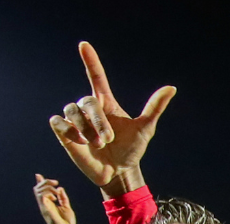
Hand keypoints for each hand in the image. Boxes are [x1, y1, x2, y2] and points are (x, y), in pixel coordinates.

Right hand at [33, 174, 76, 223]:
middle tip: (56, 183)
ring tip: (57, 193)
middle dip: (45, 182)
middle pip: (37, 189)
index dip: (39, 182)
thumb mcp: (66, 207)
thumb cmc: (67, 222)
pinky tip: (55, 198)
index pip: (41, 191)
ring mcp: (44, 206)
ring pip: (38, 191)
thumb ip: (63, 198)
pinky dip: (48, 193)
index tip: (39, 175)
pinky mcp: (45, 209)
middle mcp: (44, 204)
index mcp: (49, 203)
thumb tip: (60, 188)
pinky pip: (41, 196)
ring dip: (48, 187)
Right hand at [48, 42, 175, 197]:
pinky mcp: (65, 134)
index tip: (84, 44)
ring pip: (71, 110)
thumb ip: (154, 108)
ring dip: (85, 129)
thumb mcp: (145, 129)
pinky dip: (69, 131)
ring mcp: (76, 121)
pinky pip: (57, 122)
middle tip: (107, 140)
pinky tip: (79, 142)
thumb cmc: (131, 149)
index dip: (90, 60)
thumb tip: (171, 88)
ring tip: (97, 144)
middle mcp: (90, 109)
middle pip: (87, 101)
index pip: (96, 76)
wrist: (119, 172)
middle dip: (97, 122)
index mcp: (106, 103)